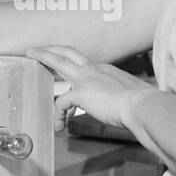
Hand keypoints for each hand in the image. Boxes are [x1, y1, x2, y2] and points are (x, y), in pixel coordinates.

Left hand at [26, 46, 155, 132]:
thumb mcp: (132, 96)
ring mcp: (87, 79)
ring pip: (58, 61)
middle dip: (51, 49)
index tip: (66, 75)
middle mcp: (95, 70)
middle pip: (67, 53)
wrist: (143, 106)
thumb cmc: (143, 105)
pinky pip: (60, 103)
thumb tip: (128, 106)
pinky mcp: (81, 92)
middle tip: (36, 50)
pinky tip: (59, 125)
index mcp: (106, 71)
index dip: (72, 68)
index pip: (83, 65)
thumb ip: (124, 98)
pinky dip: (57, 114)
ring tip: (31, 58)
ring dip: (43, 58)